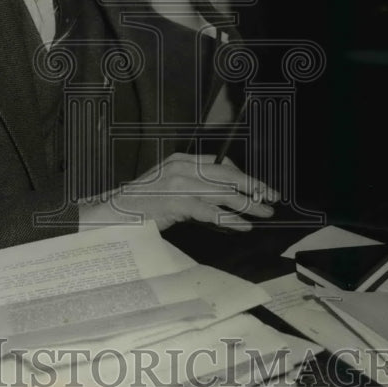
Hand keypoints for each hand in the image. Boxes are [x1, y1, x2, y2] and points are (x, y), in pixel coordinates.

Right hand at [80, 152, 279, 231]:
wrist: (115, 213)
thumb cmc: (140, 203)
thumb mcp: (166, 184)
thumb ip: (190, 182)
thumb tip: (219, 190)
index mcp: (181, 160)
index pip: (220, 165)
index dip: (243, 176)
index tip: (259, 186)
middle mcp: (182, 168)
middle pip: (227, 176)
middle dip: (253, 186)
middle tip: (272, 196)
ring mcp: (179, 185)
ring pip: (224, 194)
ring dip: (248, 205)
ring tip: (264, 213)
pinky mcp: (177, 203)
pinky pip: (211, 212)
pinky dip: (230, 220)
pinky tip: (243, 226)